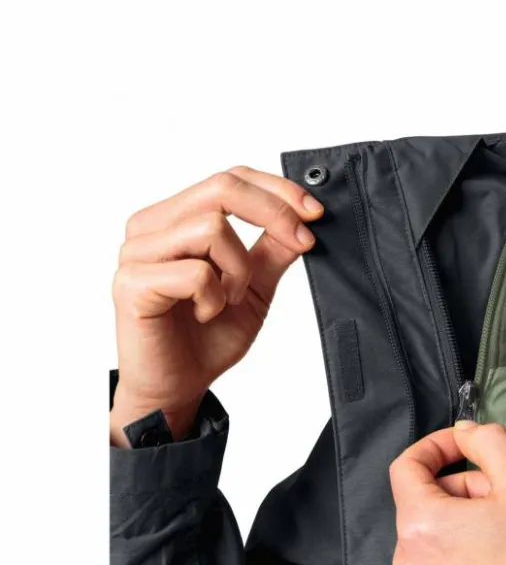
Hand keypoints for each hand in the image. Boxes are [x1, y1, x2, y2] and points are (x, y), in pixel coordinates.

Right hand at [110, 166, 324, 443]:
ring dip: (238, 269)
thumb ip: (273, 250)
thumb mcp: (255, 286)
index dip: (277, 189)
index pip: (230, 178)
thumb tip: (304, 218)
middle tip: (301, 241)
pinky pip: (195, 272)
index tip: (315, 213)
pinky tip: (204, 314)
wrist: (178, 385)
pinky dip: (214, 297)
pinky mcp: (132, 283)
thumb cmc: (207, 336)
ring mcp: (137, 252)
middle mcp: (151, 227)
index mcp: (176, 218)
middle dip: (274, 213)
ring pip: (211, 228)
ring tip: (228, 299)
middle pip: (221, 188)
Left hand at [389, 420, 505, 564]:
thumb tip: (464, 432)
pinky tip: (502, 557)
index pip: (406, 467)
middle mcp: (408, 563)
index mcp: (420, 526)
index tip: (466, 444)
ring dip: (465, 518)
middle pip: (425, 501)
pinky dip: (463, 550)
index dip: (436, 445)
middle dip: (463, 486)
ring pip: (434, 533)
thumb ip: (486, 440)